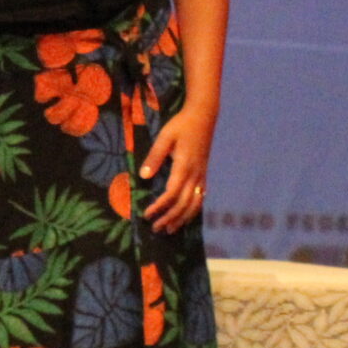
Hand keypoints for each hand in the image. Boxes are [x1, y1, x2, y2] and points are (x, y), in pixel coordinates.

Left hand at [141, 104, 214, 233]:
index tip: (147, 214)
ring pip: (195, 204)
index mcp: (184, 167)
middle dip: (170, 218)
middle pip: (184, 204)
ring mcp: (202, 176)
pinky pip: (201, 198)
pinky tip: (185, 218)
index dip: (160, 207)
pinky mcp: (204, 175)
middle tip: (155, 229)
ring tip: (170, 230)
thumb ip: (154, 157)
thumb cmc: (181, 125)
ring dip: (182, 219)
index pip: (172, 194)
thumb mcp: (164, 137)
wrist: (203, 117)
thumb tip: (144, 176)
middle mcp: (195, 175)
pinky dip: (193, 211)